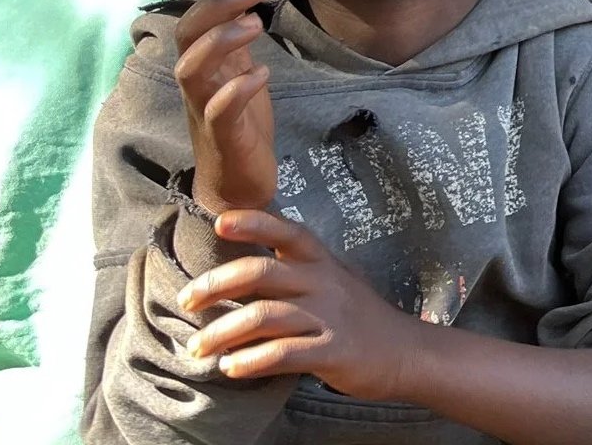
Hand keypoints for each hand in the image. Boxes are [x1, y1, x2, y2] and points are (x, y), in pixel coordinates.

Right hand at [174, 0, 284, 215]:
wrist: (235, 184)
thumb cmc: (239, 121)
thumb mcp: (240, 69)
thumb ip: (238, 37)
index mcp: (204, 61)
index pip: (201, 13)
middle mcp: (197, 81)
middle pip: (187, 32)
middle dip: (221, 2)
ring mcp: (204, 108)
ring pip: (191, 68)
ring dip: (221, 40)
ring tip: (256, 23)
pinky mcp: (221, 137)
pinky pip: (218, 110)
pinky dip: (237, 88)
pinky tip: (262, 73)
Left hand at [181, 209, 415, 400]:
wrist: (405, 351)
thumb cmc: (359, 315)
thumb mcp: (333, 281)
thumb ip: (295, 274)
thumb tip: (242, 275)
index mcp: (321, 261)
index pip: (285, 231)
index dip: (253, 222)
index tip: (219, 223)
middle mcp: (323, 281)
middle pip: (262, 272)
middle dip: (217, 284)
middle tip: (186, 301)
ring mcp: (328, 316)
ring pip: (265, 315)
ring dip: (224, 332)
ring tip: (198, 349)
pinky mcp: (331, 352)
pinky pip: (284, 354)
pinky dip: (252, 361)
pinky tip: (231, 368)